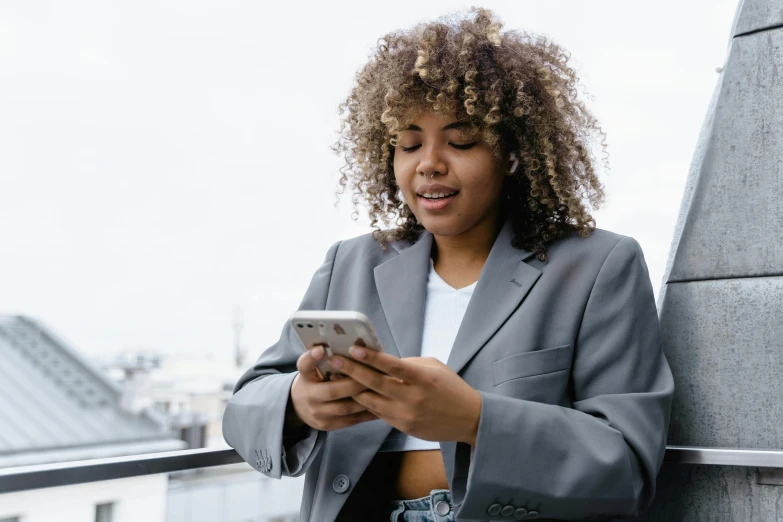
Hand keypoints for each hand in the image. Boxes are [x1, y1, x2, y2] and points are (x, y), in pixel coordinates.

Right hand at [289, 345, 378, 431]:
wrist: (298, 407)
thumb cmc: (313, 380)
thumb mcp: (312, 367)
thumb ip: (323, 357)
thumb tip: (344, 342)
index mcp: (305, 377)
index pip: (305, 366)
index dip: (312, 358)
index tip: (321, 349)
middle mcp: (309, 396)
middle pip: (333, 390)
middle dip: (356, 382)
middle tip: (375, 373)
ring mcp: (319, 414)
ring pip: (346, 407)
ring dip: (366, 398)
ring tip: (383, 388)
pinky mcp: (329, 426)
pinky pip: (351, 420)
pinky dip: (367, 412)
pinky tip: (382, 403)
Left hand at [328, 346, 481, 444]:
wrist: (468, 419)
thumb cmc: (451, 388)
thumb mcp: (435, 367)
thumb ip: (409, 364)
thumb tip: (383, 361)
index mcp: (423, 378)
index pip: (392, 365)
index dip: (371, 357)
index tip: (353, 348)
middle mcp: (413, 398)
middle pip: (376, 383)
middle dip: (352, 370)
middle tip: (335, 360)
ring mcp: (407, 415)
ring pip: (371, 401)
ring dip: (352, 389)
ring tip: (337, 377)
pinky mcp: (403, 427)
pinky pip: (378, 413)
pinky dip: (365, 402)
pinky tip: (352, 393)